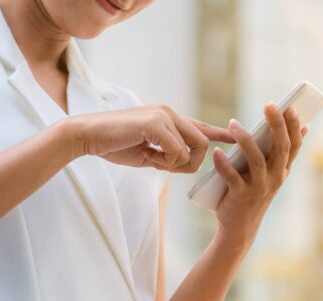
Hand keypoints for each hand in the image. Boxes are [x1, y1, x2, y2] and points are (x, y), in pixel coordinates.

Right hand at [65, 104, 234, 171]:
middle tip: (161, 165)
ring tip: (151, 158)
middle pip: (202, 144)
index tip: (235, 137)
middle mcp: (170, 113)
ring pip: (192, 149)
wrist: (88, 136)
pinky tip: (146, 155)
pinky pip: (177, 153)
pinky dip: (163, 162)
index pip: (200, 126)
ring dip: (175, 163)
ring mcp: (165, 116)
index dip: (219, 133)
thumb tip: (182, 162)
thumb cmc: (114, 145)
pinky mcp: (157, 123)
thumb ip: (167, 154)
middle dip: (188, 163)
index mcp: (169, 118)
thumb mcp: (147, 152)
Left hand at [211, 102, 308, 251]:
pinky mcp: (241, 196)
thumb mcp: (272, 174)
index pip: (294, 145)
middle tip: (269, 104)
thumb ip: (282, 153)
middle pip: (280, 148)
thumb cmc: (253, 193)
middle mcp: (275, 179)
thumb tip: (304, 127)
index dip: (294, 126)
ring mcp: (259, 188)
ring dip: (245, 140)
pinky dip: (223, 164)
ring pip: (256, 160)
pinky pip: (232, 177)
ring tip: (233, 123)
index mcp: (283, 171)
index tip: (291, 106)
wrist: (239, 227)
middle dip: (276, 125)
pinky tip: (217, 152)